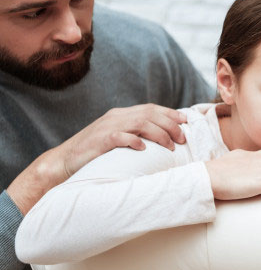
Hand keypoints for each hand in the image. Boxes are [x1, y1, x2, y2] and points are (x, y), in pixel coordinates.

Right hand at [7, 104, 187, 213]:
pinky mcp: (100, 140)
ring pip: (140, 123)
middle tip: (182, 139)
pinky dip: (134, 141)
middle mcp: (117, 116)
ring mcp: (108, 127)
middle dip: (170, 125)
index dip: (170, 114)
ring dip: (159, 134)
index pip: (151, 108)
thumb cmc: (96, 153)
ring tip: (170, 147)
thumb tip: (163, 139)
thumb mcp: (119, 138)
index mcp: (122, 114)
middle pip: (149, 114)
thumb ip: (136, 134)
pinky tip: (144, 148)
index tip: (186, 122)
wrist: (65, 161)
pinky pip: (120, 137)